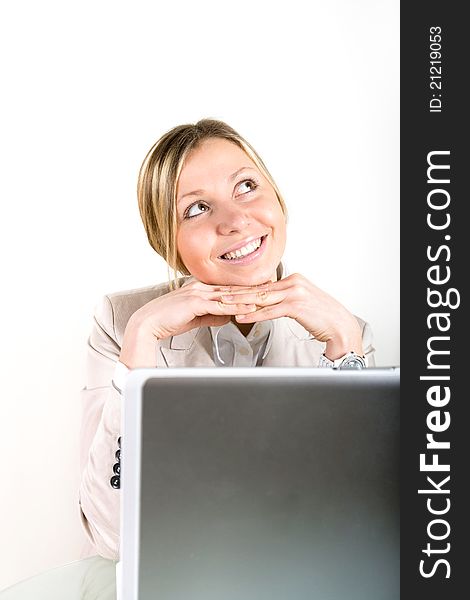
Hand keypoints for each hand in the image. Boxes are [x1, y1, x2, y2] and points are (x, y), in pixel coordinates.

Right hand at [119, 279, 259, 367]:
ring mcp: (197, 293)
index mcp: (199, 288)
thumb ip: (211, 316)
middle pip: (233, 289)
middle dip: (254, 291)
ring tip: (268, 299)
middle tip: (274, 291)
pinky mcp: (195, 303)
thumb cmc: (167, 320)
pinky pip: (220, 306)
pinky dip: (236, 308)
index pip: (228, 288)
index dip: (247, 290)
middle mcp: (200, 287)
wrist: (147, 324)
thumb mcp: (195, 318)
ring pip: (230, 296)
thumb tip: (227, 317)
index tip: (264, 291)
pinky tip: (249, 310)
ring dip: (250, 298)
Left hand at [218, 273, 363, 359]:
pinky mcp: (296, 306)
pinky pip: (270, 311)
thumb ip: (285, 299)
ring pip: (261, 298)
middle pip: (259, 289)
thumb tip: (267, 303)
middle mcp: (293, 283)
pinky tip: (242, 317)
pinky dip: (254, 315)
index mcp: (293, 279)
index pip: (263, 285)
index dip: (243, 289)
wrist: (341, 326)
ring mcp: (295, 293)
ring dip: (240, 302)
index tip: (227, 291)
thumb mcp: (302, 303)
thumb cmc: (323, 317)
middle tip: (217, 293)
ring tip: (223, 303)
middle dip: (236, 292)